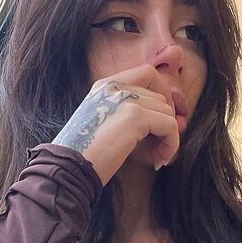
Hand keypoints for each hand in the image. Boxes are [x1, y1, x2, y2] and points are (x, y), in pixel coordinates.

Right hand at [51, 63, 179, 185]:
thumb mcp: (104, 125)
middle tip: (159, 148)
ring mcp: (125, 99)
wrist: (69, 168)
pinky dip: (171, 144)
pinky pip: (170, 125)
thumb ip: (128, 114)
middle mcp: (114, 87)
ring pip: (167, 112)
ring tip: (157, 157)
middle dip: (166, 123)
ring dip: (169, 137)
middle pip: (160, 96)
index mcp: (105, 86)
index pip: (147, 73)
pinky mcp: (135, 116)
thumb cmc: (86, 156)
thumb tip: (170, 120)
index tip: (161, 120)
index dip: (162, 94)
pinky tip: (159, 160)